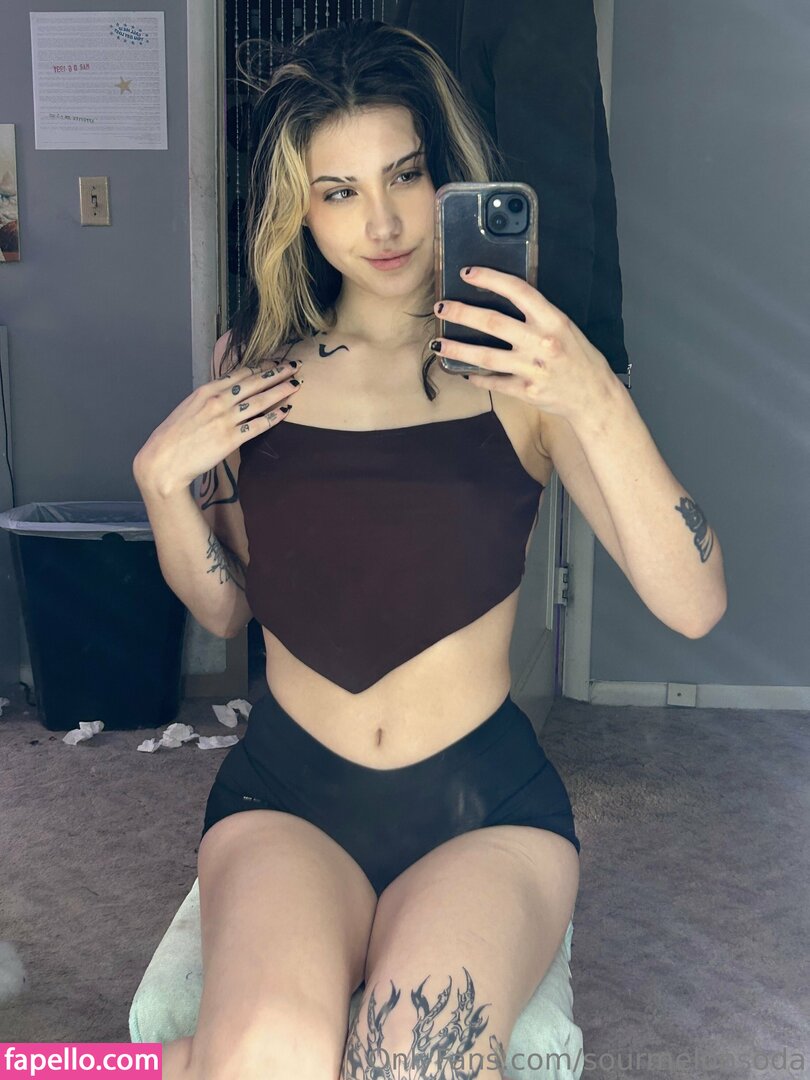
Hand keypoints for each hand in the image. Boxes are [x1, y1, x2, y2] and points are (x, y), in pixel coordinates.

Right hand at [133, 358, 302, 496]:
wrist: (164, 459)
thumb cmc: (173, 436)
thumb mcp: (189, 407)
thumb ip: (209, 399)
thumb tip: (226, 393)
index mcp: (207, 390)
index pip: (240, 373)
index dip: (261, 366)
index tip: (275, 361)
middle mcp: (218, 401)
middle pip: (254, 383)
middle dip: (277, 373)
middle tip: (295, 366)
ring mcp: (226, 419)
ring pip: (260, 401)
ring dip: (281, 391)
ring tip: (296, 384)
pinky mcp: (231, 439)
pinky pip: (258, 425)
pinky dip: (274, 417)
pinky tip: (287, 411)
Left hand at [432, 266, 615, 422]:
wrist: (594, 396)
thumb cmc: (580, 358)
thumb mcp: (565, 327)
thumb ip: (538, 315)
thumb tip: (505, 300)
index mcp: (554, 320)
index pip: (518, 291)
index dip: (490, 279)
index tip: (468, 273)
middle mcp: (541, 342)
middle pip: (492, 323)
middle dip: (462, 312)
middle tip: (441, 307)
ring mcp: (532, 368)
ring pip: (485, 356)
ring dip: (457, 348)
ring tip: (438, 343)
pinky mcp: (525, 391)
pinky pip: (494, 382)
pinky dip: (476, 377)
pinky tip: (463, 372)